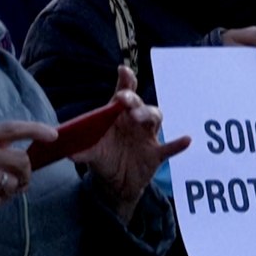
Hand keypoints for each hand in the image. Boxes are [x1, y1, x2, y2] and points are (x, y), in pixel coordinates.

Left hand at [73, 66, 190, 221]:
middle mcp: (134, 121)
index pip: (123, 94)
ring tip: (141, 118)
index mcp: (117, 116)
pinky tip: (186, 140)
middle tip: (125, 101)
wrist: (115, 184)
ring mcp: (147, 136)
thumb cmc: (103, 159)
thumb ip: (81, 150)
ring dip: (149, 115)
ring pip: (155, 118)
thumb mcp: (89, 154)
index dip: (125, 81)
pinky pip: (170, 147)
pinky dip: (178, 144)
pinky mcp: (156, 154)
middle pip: (139, 104)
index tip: (123, 71)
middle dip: (133, 100)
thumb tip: (68, 152)